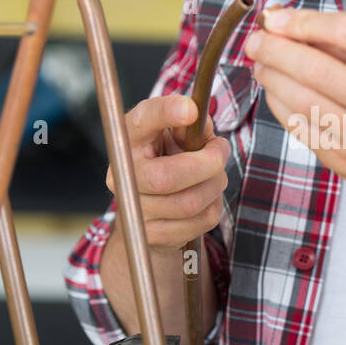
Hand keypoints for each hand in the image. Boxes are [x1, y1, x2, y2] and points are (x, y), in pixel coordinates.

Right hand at [106, 94, 230, 250]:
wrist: (145, 211)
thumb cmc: (165, 161)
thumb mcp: (174, 136)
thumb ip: (190, 125)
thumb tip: (202, 123)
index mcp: (129, 141)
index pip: (141, 122)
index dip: (165, 113)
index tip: (191, 109)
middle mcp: (125, 176)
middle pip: (167, 177)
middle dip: (207, 163)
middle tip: (220, 150)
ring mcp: (136, 209)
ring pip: (190, 202)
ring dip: (215, 185)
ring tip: (215, 175)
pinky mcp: (153, 235)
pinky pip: (200, 221)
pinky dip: (213, 206)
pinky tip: (206, 196)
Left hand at [243, 6, 345, 218]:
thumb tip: (297, 27)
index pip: (345, 32)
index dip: (303, 21)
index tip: (278, 18)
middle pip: (315, 67)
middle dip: (274, 50)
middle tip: (256, 42)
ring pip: (301, 100)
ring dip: (271, 78)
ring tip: (261, 65)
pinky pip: (301, 129)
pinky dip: (281, 106)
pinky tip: (276, 94)